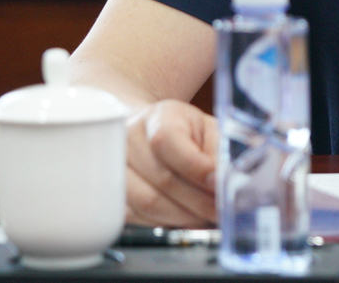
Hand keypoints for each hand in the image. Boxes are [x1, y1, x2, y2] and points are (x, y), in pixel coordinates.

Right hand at [125, 99, 218, 225]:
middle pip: (162, 178)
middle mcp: (129, 138)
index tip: (220, 184)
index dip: (196, 167)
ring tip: (206, 218)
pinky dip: (166, 223)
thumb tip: (227, 180)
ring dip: (183, 217)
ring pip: (148, 203)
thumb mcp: (209, 130)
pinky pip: (137, 217)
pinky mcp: (111, 193)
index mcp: (158, 116)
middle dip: (198, 201)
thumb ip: (219, 151)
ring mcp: (114, 166)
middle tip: (221, 211)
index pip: (167, 140)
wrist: (150, 133)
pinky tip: (185, 220)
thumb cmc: (186, 133)